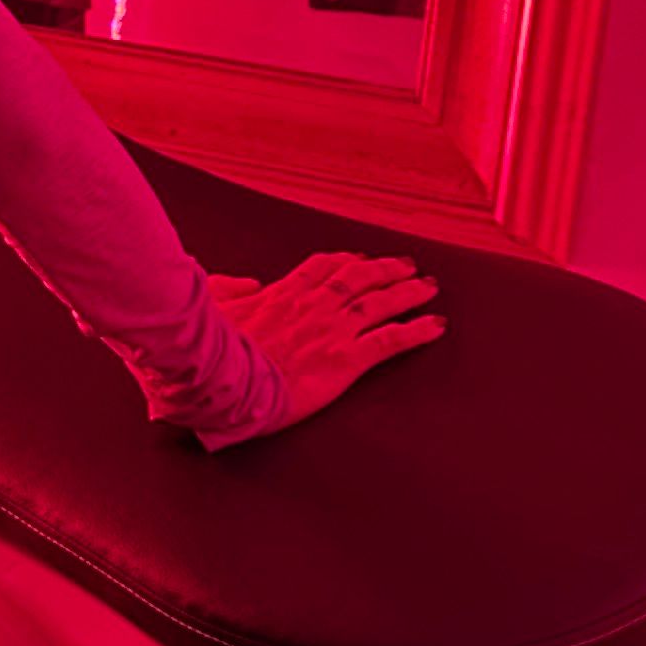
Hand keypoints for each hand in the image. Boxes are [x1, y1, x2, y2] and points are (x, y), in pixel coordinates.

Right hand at [205, 252, 442, 436]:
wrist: (223, 384)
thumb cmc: (210, 352)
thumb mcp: (211, 308)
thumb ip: (228, 289)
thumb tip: (249, 284)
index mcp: (281, 295)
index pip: (321, 267)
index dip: (344, 261)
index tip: (358, 260)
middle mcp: (312, 306)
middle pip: (358, 277)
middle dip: (385, 270)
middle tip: (407, 266)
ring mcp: (331, 331)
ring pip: (380, 303)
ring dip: (408, 292)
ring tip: (429, 287)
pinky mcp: (345, 360)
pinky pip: (389, 341)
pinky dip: (416, 331)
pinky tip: (436, 326)